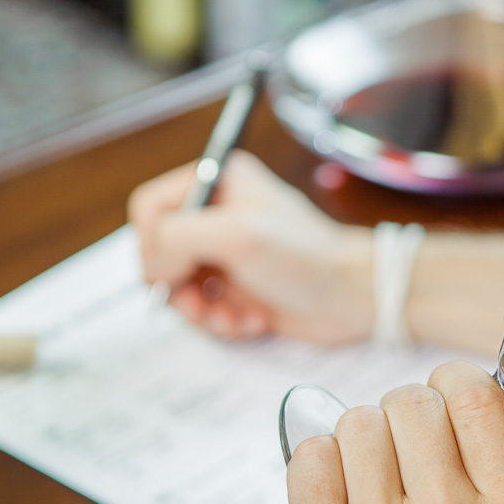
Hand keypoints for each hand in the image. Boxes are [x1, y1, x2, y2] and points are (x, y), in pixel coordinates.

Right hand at [128, 151, 372, 343]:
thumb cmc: (306, 256)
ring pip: (178, 287)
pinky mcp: (238, 286)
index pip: (150, 208)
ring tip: (233, 318)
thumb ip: (177, 236)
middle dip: (177, 287)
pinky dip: (221, 321)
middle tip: (200, 304)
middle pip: (159, 252)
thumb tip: (153, 265)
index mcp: (217, 182)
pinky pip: (204, 308)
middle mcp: (218, 214)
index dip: (151, 244)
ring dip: (200, 311)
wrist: (353, 295)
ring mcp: (227, 252)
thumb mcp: (236, 234)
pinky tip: (252, 320)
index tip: (172, 271)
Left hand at [285, 361, 503, 503]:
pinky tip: (336, 502)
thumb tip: (455, 404)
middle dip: (401, 420)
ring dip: (358, 444)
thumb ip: (496, 483)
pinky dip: (319, 467)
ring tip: (368, 490)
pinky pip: (311, 457)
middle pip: (411, 401)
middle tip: (400, 460)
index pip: (475, 395)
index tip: (440, 401)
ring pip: (357, 422)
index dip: (449, 386)